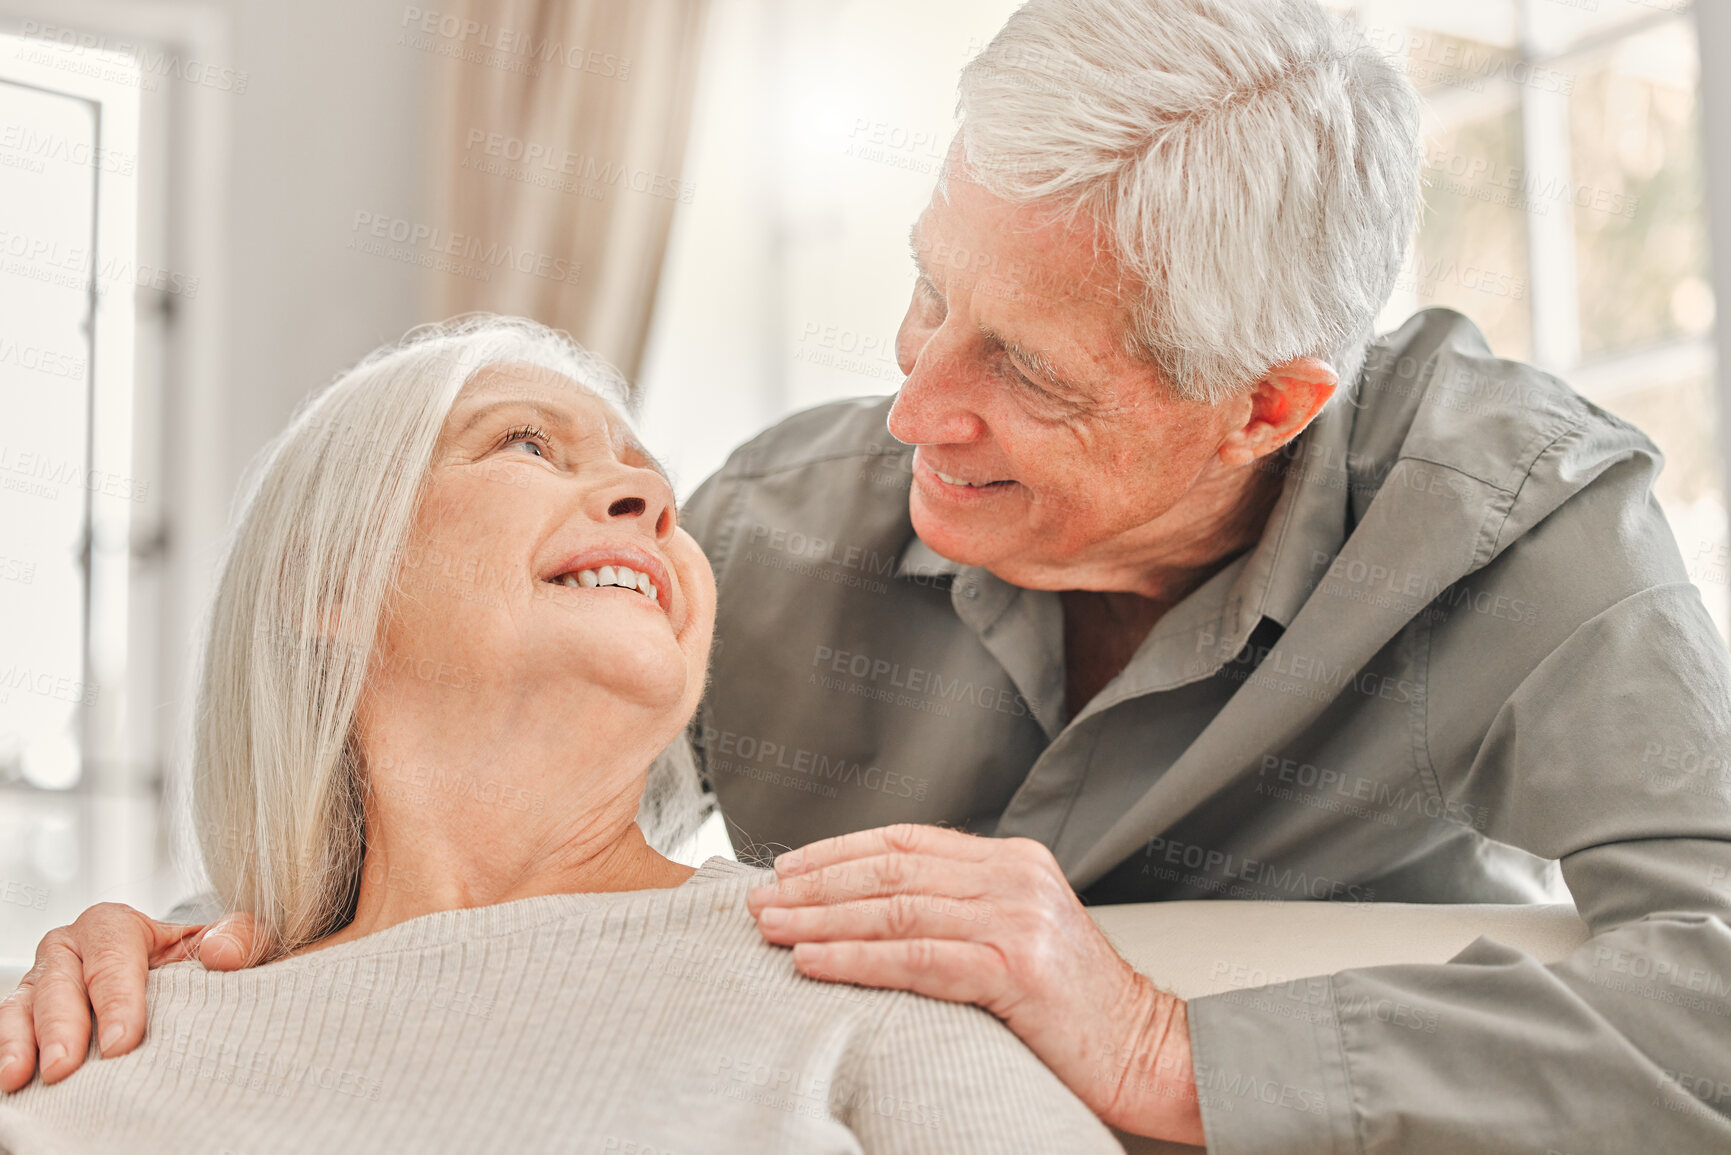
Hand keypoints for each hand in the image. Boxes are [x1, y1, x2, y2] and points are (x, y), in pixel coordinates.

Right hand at [0, 904, 260, 1089]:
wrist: (180, 975)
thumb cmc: (200, 958)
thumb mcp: (229, 942)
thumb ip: (239, 938)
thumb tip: (223, 954)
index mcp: (114, 926)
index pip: (113, 958)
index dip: (116, 999)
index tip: (123, 1042)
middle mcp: (69, 949)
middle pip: (59, 984)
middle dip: (60, 1027)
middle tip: (65, 1067)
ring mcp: (42, 983)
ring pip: (22, 1007)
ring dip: (18, 1042)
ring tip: (19, 1077)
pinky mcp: (25, 1016)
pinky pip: (7, 1030)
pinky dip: (5, 1051)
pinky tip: (9, 1080)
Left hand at [746, 824, 1202, 1142]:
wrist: (1149, 1050)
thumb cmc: (1075, 1007)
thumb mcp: (1021, 934)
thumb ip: (964, 908)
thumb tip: (873, 908)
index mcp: (1014, 860)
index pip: (906, 842)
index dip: (839, 851)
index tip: (788, 867)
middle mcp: (1014, 877)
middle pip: (890, 871)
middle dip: (816, 883)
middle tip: (762, 900)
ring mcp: (1017, 919)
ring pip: (893, 910)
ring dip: (821, 919)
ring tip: (772, 928)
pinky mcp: (1016, 968)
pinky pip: (914, 958)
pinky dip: (855, 959)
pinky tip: (813, 962)